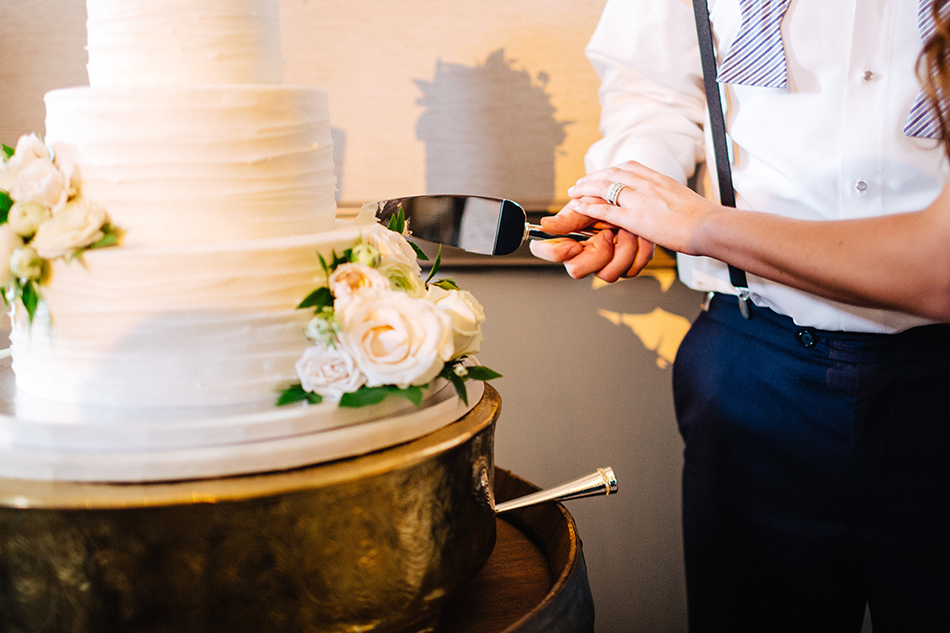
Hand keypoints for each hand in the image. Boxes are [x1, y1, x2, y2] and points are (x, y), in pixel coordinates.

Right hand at [529, 198, 654, 281]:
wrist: (636, 202)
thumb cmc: (609, 199)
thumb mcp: (590, 204)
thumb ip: (570, 218)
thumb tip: (545, 225)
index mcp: (567, 238)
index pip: (549, 252)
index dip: (557, 252)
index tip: (574, 244)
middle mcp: (582, 256)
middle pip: (577, 270)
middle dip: (598, 250)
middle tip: (609, 231)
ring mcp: (602, 264)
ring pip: (608, 275)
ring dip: (623, 248)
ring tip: (628, 229)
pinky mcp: (625, 267)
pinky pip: (630, 271)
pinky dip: (639, 251)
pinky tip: (639, 236)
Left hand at [565, 161, 718, 255]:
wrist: (709, 226)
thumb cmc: (703, 218)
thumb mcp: (684, 198)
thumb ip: (670, 197)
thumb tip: (669, 202)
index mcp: (659, 178)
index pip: (629, 167)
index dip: (611, 170)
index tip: (602, 174)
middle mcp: (647, 184)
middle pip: (612, 174)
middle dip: (593, 177)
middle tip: (580, 183)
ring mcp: (639, 200)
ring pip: (604, 187)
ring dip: (585, 188)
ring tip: (574, 193)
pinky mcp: (634, 218)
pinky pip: (605, 209)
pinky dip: (589, 206)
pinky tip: (578, 206)